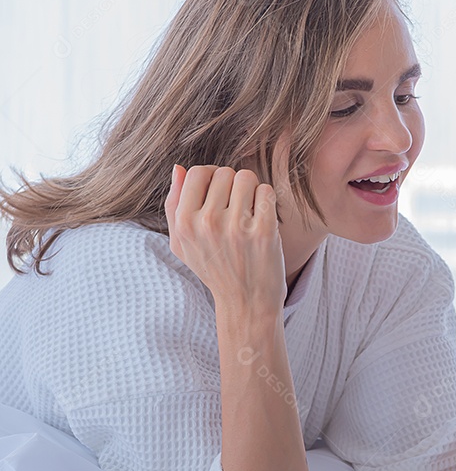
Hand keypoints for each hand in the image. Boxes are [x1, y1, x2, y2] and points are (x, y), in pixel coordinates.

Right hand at [164, 164, 285, 310]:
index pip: (197, 172)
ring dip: (251, 190)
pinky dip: (267, 200)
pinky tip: (263, 217)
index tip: (219, 192)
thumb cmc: (214, 269)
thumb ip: (173, 205)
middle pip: (224, 173)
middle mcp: (208, 223)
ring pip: (246, 177)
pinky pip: (266, 192)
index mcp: (185, 223)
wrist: (246, 302)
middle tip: (237, 207)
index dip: (210, 177)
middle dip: (232, 185)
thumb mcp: (182, 243)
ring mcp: (236, 227)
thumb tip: (178, 168)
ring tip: (249, 211)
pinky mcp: (264, 232)